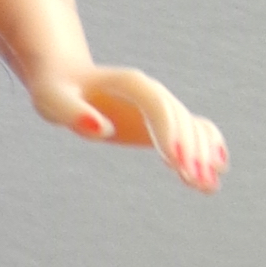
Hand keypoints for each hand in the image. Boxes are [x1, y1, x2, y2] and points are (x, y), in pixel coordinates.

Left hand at [28, 65, 227, 192]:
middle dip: (189, 150)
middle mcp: (151, 92)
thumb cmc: (57, 91)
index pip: (156, 104)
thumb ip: (73, 113)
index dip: (168, 131)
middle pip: (180, 118)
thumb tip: (102, 129)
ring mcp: (160, 107)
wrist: (68, 80)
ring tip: (208, 186)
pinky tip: (212, 177)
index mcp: (128, 83)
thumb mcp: (53, 101)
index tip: (176, 163)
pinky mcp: (163, 121)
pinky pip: (195, 132)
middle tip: (196, 183)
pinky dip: (206, 151)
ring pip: (192, 127)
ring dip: (202, 155)